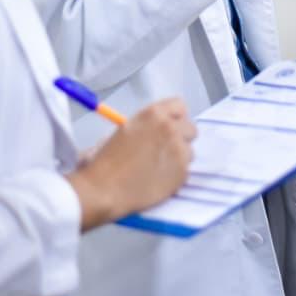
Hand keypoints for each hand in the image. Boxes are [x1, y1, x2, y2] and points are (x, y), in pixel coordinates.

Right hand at [66, 98, 195, 229]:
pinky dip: (175, 176)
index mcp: (154, 114)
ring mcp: (179, 151)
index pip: (179, 106)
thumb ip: (147, 125)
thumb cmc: (106, 160)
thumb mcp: (125, 130)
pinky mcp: (182, 173)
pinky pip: (185, 171)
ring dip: (178, 158)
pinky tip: (158, 180)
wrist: (104, 189)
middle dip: (181, 138)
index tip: (170, 127)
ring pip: (189, 152)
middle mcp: (170, 128)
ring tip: (158, 168)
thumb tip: (156, 129)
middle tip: (165, 150)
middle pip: (190, 129)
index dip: (175, 118)